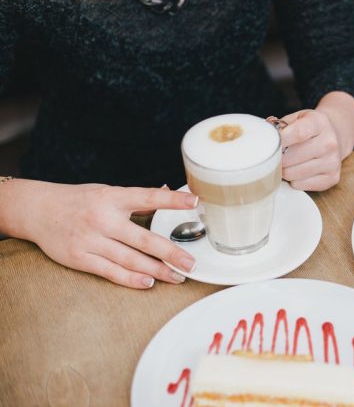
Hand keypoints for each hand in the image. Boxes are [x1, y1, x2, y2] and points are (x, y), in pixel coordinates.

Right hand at [2, 181, 198, 288]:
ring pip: (129, 259)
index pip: (148, 197)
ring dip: (156, 270)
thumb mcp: (107, 191)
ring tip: (177, 276)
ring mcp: (90, 239)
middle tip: (191, 263)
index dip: (172, 200)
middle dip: (170, 253)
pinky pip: (110, 271)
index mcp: (112, 197)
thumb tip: (168, 193)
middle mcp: (102, 218)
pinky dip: (130, 278)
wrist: (37, 209)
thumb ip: (136, 199)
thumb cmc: (80, 200)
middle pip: (143, 238)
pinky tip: (149, 282)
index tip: (195, 202)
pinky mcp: (79, 257)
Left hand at [280, 91, 353, 190]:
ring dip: (285, 170)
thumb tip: (263, 136)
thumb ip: (280, 126)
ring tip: (288, 162)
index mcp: (320, 123)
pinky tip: (298, 170)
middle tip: (276, 155)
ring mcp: (332, 162)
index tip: (270, 144)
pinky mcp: (332, 178)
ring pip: (293, 174)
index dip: (280, 140)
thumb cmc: (310, 127)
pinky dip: (294, 180)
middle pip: (292, 157)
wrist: (336, 135)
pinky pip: (300, 185)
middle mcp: (329, 143)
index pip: (298, 133)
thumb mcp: (297, 118)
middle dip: (278, 158)